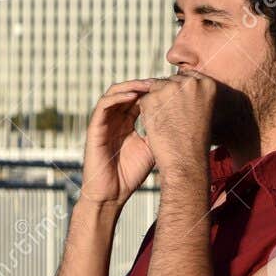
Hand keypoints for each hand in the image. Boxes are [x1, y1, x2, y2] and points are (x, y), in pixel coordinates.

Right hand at [80, 80, 158, 205]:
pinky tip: (132, 96)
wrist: (112, 194)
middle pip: (128, 92)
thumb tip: (181, 117)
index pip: (138, 99)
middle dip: (144, 85)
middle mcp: (114, 119)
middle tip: (160, 81)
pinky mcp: (94, 127)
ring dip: (131, 86)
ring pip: (115, 93)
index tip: (169, 88)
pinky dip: (118, 97)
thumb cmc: (130, 174)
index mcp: (126, 123)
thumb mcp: (151, 148)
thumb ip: (160, 131)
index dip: (152, 92)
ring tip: (147, 85)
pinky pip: (104, 105)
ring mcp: (103, 122)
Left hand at [138, 74, 217, 174]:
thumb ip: (192, 94)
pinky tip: (158, 126)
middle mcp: (191, 82)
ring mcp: (171, 88)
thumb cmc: (195, 142)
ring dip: (157, 104)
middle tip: (174, 120)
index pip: (185, 80)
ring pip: (156, 89)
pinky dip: (148, 112)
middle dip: (168, 98)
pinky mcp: (153, 98)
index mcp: (207, 84)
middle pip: (170, 82)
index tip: (183, 114)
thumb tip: (175, 82)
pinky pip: (145, 100)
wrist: (185, 162)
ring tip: (168, 124)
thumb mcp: (202, 111)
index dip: (180, 97)